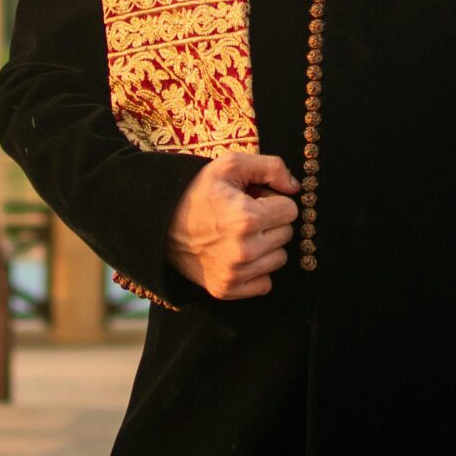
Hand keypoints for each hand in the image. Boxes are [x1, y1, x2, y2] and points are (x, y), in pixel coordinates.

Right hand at [167, 152, 299, 298]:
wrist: (160, 223)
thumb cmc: (197, 191)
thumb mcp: (230, 165)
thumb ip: (270, 167)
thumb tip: (295, 187)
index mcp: (247, 218)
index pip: (290, 210)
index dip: (273, 200)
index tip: (254, 199)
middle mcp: (244, 250)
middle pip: (287, 235)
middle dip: (271, 222)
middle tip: (245, 215)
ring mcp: (235, 273)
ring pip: (279, 259)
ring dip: (266, 246)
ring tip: (240, 234)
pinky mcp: (227, 289)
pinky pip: (265, 284)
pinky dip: (256, 270)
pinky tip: (237, 254)